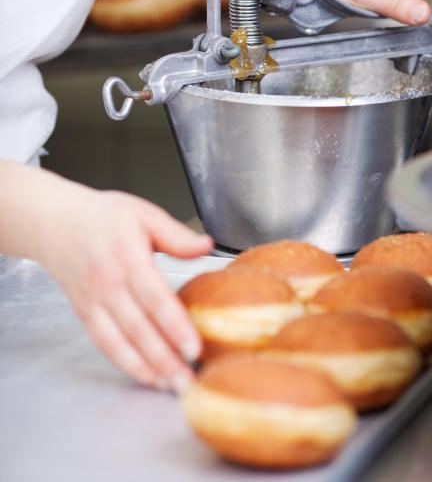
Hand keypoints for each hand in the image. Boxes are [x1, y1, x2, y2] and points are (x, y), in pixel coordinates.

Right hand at [39, 187, 211, 391]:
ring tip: (172, 385)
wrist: (56, 222)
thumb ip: (176, 235)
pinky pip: (104, 343)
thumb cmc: (104, 216)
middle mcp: (108, 282)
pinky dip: (125, 363)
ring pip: (121, 341)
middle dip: (165, 357)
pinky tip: (146, 375)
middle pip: (139, 327)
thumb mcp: (144, 214)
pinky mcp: (84, 312)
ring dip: (147, 367)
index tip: (195, 347)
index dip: (174, 325)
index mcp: (127, 255)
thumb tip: (207, 246)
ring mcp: (93, 300)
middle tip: (189, 380)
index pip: (154, 297)